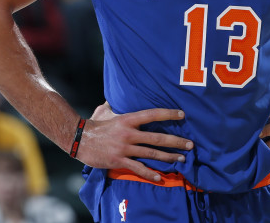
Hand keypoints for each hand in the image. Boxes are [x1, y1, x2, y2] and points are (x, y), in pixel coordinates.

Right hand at [77, 101, 193, 181]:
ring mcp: (124, 148)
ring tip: (182, 159)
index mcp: (128, 119)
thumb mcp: (106, 109)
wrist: (78, 139)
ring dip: (168, 157)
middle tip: (191, 144)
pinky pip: (137, 168)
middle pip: (157, 138)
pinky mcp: (119, 161)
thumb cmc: (94, 123)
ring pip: (151, 154)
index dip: (168, 114)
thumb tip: (119, 94)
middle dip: (176, 142)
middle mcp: (129, 133)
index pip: (152, 115)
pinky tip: (159, 177)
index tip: (182, 115)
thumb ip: (116, 103)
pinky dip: (149, 173)